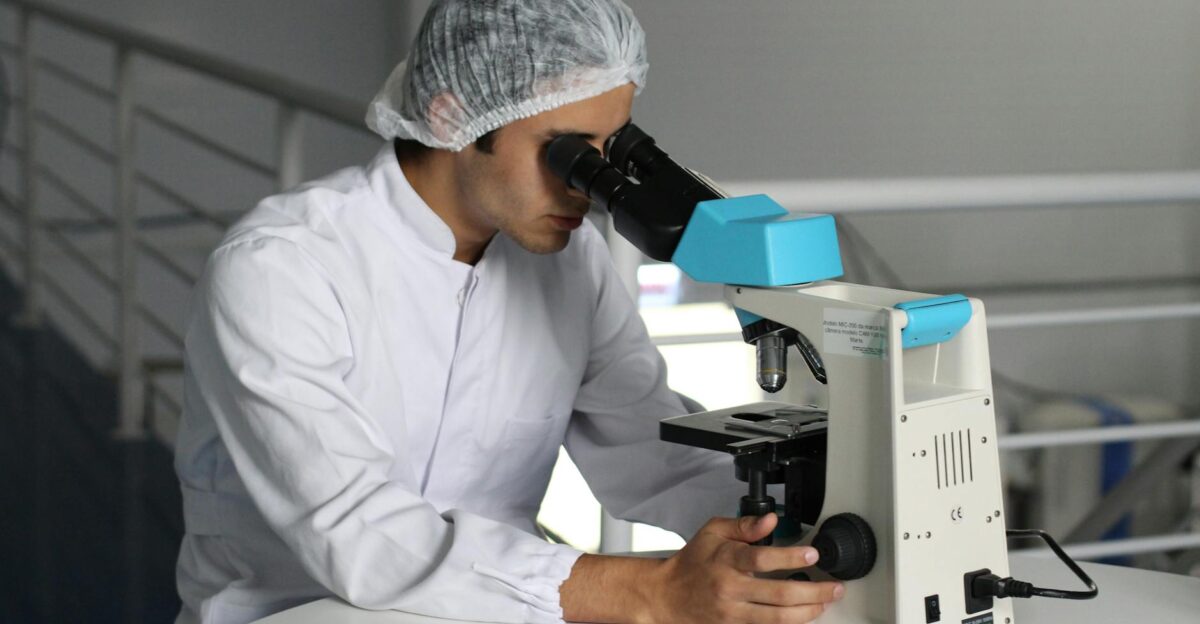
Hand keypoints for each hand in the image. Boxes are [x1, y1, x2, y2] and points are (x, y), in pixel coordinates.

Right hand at [645, 514, 843, 622]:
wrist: (666, 596)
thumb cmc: (691, 562)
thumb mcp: (713, 531)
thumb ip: (744, 525)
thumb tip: (771, 519)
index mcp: (726, 560)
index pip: (762, 558)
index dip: (790, 556)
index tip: (812, 553)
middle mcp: (731, 588)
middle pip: (779, 594)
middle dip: (814, 592)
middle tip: (835, 587)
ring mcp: (733, 612)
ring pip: (778, 618)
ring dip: (808, 612)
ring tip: (826, 603)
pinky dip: (790, 623)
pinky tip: (805, 615)